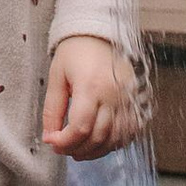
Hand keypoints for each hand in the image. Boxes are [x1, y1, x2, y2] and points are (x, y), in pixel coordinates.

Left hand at [43, 35, 136, 159]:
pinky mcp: (135, 101)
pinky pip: (130, 132)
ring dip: (95, 151)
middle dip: (76, 149)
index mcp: (91, 86)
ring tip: (77, 149)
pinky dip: (114, 143)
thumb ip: (52, 109)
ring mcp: (127, 99)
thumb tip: (50, 136)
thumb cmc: (75, 51)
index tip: (52, 142)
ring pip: (115, 139)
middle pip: (98, 137)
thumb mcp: (56, 76)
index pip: (80, 128)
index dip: (64, 142)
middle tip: (61, 148)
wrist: (98, 33)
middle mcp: (114, 94)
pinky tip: (99, 142)